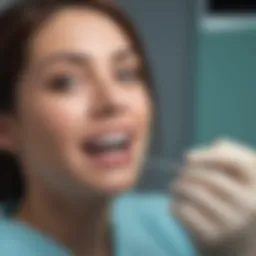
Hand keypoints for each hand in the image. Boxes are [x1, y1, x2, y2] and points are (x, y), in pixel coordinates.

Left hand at [172, 139, 255, 255]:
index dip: (207, 156)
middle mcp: (249, 204)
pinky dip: (175, 205)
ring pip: (195, 193)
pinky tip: (177, 204)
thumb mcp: (236, 173)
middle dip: (188, 172)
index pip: (234, 161)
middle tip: (180, 173)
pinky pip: (186, 212)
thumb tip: (192, 156)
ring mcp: (233, 223)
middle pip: (209, 177)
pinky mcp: (214, 237)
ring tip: (176, 186)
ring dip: (178, 186)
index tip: (186, 157)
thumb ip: (223, 154)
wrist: (234, 239)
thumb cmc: (230, 195)